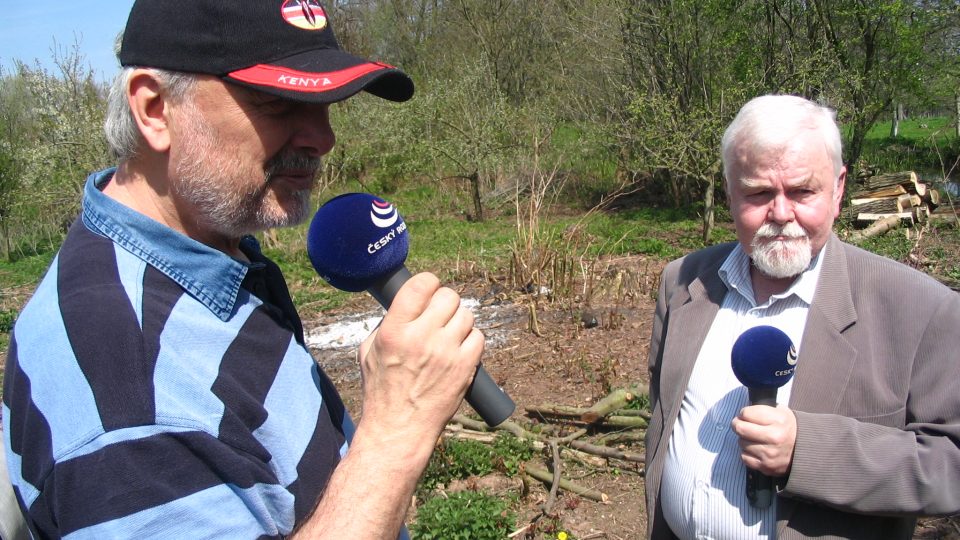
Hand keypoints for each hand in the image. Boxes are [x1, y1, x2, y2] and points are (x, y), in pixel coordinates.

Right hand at [357, 272, 483, 442]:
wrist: (399, 429)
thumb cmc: (381, 390)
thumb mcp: (369, 351)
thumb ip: (387, 323)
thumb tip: (408, 301)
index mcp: (394, 331)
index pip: (421, 285)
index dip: (428, 284)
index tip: (428, 291)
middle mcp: (421, 338)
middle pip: (448, 296)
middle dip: (444, 303)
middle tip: (438, 316)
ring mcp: (446, 352)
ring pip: (466, 315)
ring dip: (458, 322)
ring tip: (447, 336)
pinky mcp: (465, 367)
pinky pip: (478, 337)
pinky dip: (470, 340)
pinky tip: (458, 350)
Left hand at [731, 404, 796, 476]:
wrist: (805, 451)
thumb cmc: (787, 428)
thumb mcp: (780, 412)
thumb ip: (762, 409)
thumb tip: (742, 413)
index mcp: (778, 421)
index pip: (746, 413)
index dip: (744, 413)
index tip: (746, 415)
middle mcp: (774, 437)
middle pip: (740, 428)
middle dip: (737, 425)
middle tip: (740, 424)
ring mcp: (769, 453)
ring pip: (741, 442)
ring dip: (744, 440)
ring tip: (754, 438)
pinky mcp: (766, 466)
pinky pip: (744, 456)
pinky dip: (747, 453)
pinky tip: (756, 449)